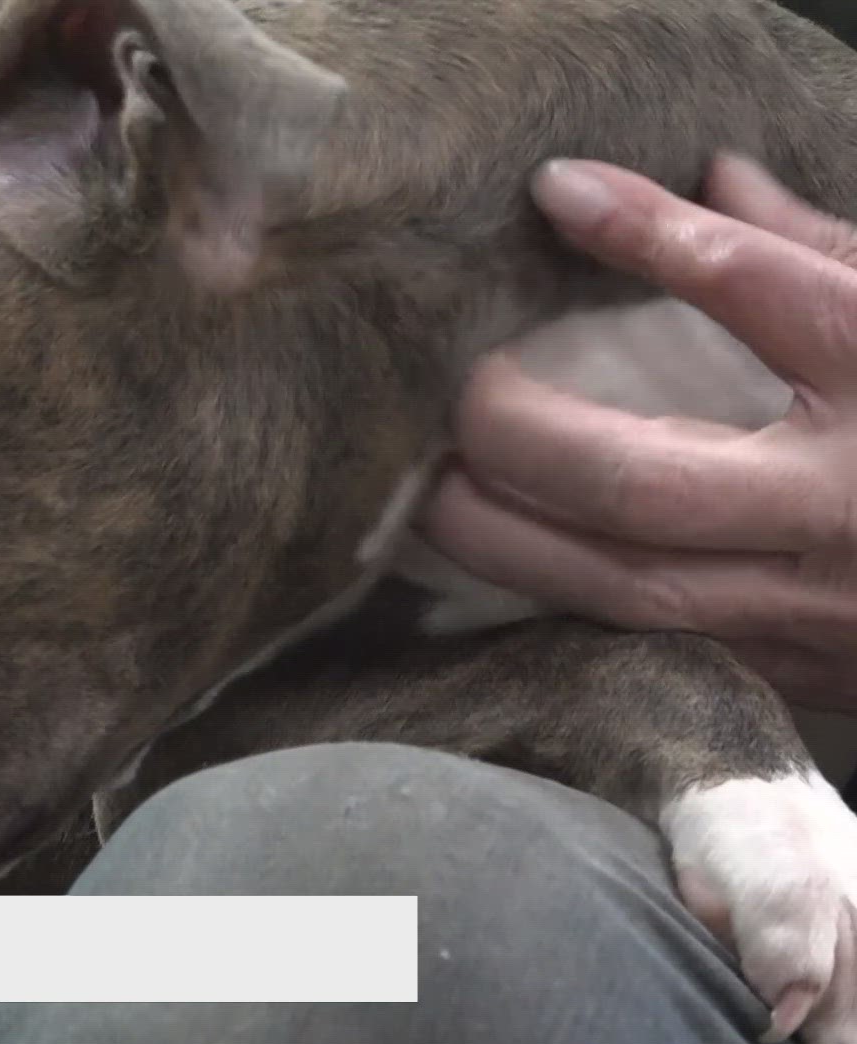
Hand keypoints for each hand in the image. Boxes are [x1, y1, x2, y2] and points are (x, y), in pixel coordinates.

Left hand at [422, 154, 856, 711]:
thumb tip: (709, 176)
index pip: (765, 291)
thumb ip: (818, 251)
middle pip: (645, 483)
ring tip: (426, 493)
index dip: (651, 234)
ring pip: (625, 590)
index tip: (554, 188)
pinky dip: (565, 602)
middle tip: (450, 392)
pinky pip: (653, 641)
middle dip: (522, 439)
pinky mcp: (803, 670)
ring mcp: (822, 605)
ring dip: (506, 543)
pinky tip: (501, 567)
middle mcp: (849, 505)